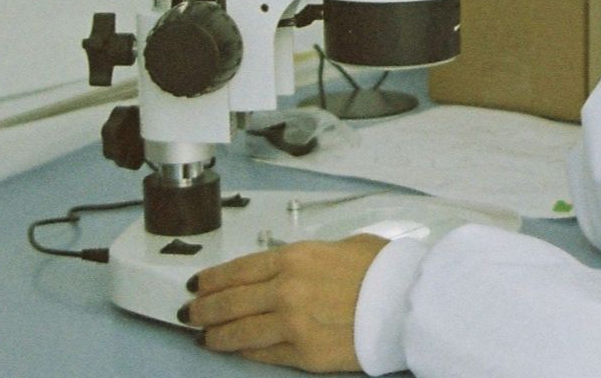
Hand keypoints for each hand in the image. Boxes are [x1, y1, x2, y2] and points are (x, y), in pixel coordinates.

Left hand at [183, 234, 390, 372]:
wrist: (409, 302)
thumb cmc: (385, 270)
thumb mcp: (342, 247)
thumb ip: (308, 258)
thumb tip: (288, 268)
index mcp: (294, 257)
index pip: (236, 270)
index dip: (211, 280)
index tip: (196, 286)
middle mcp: (286, 290)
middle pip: (228, 303)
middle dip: (203, 309)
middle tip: (191, 313)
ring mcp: (292, 325)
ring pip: (238, 333)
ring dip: (216, 336)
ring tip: (206, 337)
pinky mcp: (304, 355)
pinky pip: (264, 355)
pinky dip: (246, 352)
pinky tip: (237, 350)